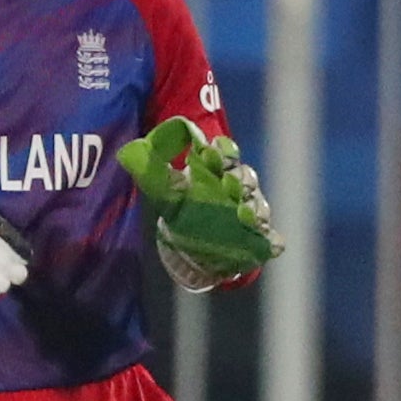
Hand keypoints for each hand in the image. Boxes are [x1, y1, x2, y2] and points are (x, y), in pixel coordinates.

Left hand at [118, 119, 280, 283]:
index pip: (224, 154)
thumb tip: (128, 152)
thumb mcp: (165, 192)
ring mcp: (250, 214)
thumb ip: (153, 172)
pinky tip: (271, 243)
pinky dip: (272, 240)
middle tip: (230, 183)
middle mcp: (238, 189)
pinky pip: (270, 238)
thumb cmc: (183, 211)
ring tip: (245, 214)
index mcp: (217, 171)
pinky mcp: (257, 240)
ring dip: (255, 209)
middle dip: (240, 179)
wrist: (193, 249)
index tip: (211, 152)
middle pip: (245, 177)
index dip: (221, 151)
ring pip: (259, 205)